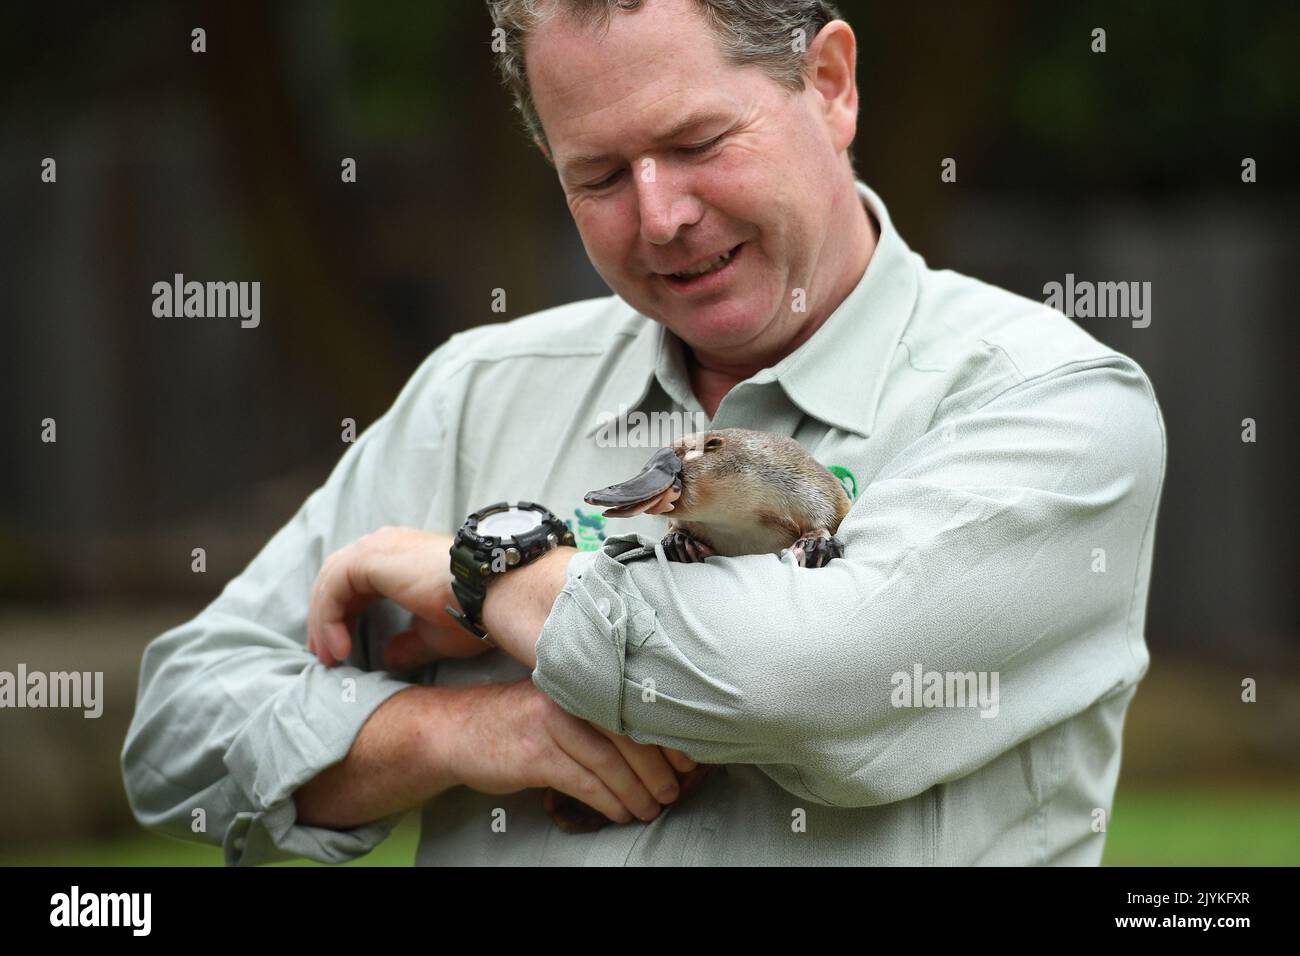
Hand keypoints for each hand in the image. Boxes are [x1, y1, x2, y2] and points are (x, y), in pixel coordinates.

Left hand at [306, 527, 490, 666]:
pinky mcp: (370, 558)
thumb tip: (389, 658)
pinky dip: (329, 619)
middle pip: (337, 578)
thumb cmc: (476, 609)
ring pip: (330, 581)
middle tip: (324, 656)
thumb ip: (409, 644)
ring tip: (330, 658)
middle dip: (326, 618)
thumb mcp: (437, 634)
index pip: (357, 580)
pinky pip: (333, 588)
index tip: (342, 650)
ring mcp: (378, 547)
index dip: (343, 614)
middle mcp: (387, 544)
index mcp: (402, 557)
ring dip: (324, 622)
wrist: (493, 591)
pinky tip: (340, 648)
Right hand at [447, 680, 699, 824]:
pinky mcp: (536, 755)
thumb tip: (652, 740)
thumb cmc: (518, 720)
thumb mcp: (558, 703)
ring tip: (652, 808)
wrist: (457, 730)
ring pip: (610, 762)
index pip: (635, 707)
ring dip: (637, 791)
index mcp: (580, 679)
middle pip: (628, 735)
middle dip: (658, 770)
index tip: (687, 761)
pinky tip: (621, 812)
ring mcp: (551, 724)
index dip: (665, 737)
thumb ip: (596, 711)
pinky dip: (609, 801)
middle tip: (674, 792)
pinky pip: (584, 782)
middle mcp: (569, 696)